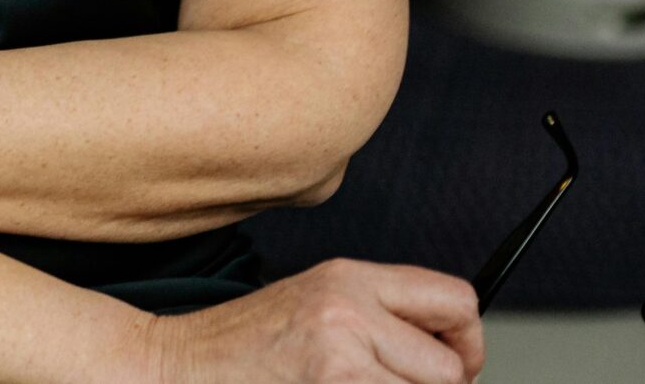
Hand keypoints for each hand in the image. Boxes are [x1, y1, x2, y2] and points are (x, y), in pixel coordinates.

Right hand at [147, 261, 483, 383]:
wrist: (176, 366)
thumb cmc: (242, 348)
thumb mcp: (315, 306)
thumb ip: (377, 317)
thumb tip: (447, 356)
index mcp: (350, 276)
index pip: (457, 300)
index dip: (468, 343)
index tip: (451, 366)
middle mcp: (350, 306)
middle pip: (452, 367)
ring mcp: (341, 352)